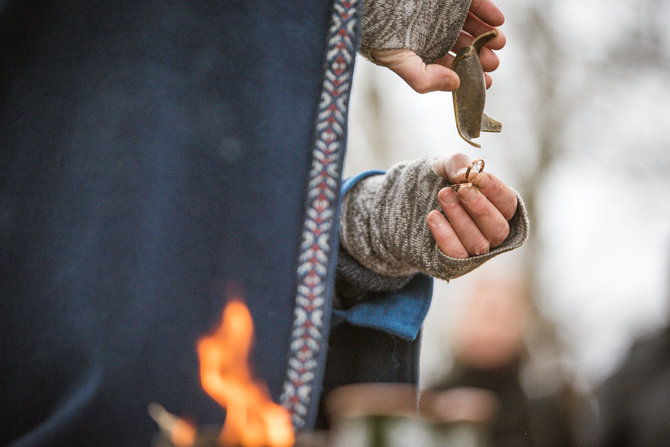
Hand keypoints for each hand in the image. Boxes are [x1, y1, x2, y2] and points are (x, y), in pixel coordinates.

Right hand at [372, 0, 505, 93]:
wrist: (369, 2)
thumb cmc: (377, 31)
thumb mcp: (397, 61)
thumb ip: (423, 79)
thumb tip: (454, 85)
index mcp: (422, 52)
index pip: (448, 66)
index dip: (468, 74)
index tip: (485, 82)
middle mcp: (433, 33)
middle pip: (463, 46)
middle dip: (480, 55)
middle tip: (492, 62)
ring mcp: (442, 12)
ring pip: (471, 24)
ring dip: (487, 34)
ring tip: (498, 41)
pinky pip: (472, 1)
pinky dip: (487, 9)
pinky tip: (496, 20)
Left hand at [427, 154, 517, 257]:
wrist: (409, 200)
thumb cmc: (437, 180)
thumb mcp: (445, 166)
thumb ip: (457, 164)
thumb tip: (465, 174)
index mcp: (498, 208)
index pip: (508, 204)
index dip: (497, 191)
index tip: (480, 177)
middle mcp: (491, 232)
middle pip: (498, 228)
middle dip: (480, 209)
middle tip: (462, 190)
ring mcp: (474, 249)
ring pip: (478, 243)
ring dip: (460, 219)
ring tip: (443, 195)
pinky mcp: (454, 261)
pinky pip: (456, 254)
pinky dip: (446, 236)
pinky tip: (433, 217)